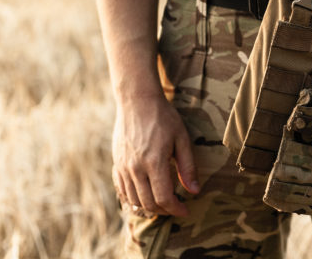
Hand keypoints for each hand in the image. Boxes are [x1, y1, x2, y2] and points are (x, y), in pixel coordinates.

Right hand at [111, 94, 199, 217]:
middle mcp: (135, 168)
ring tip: (163, 202)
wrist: (137, 100)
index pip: (163, 198)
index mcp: (154, 162)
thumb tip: (194, 191)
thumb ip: (187, 166)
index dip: (176, 209)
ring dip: (149, 206)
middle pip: (148, 203)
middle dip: (164, 210)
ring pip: (134, 199)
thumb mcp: (181, 138)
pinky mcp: (116, 163)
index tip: (186, 210)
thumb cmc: (163, 117)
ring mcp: (123, 167)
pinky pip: (122, 190)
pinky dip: (133, 199)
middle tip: (176, 207)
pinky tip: (144, 196)